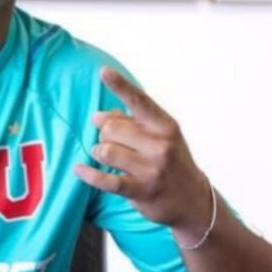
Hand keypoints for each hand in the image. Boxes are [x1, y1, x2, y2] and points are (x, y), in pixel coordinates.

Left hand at [73, 66, 212, 234]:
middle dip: (104, 133)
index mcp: (165, 126)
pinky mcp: (141, 190)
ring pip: (106, 151)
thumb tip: (98, 116)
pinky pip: (106, 180)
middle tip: (108, 139)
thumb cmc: (171, 161)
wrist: (192, 200)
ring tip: (103, 155)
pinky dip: (88, 173)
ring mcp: (152, 169)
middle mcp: (161, 145)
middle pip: (112, 128)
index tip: (103, 72)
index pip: (139, 101)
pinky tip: (79, 169)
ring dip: (98, 152)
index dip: (120, 86)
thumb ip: (132, 122)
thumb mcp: (161, 136)